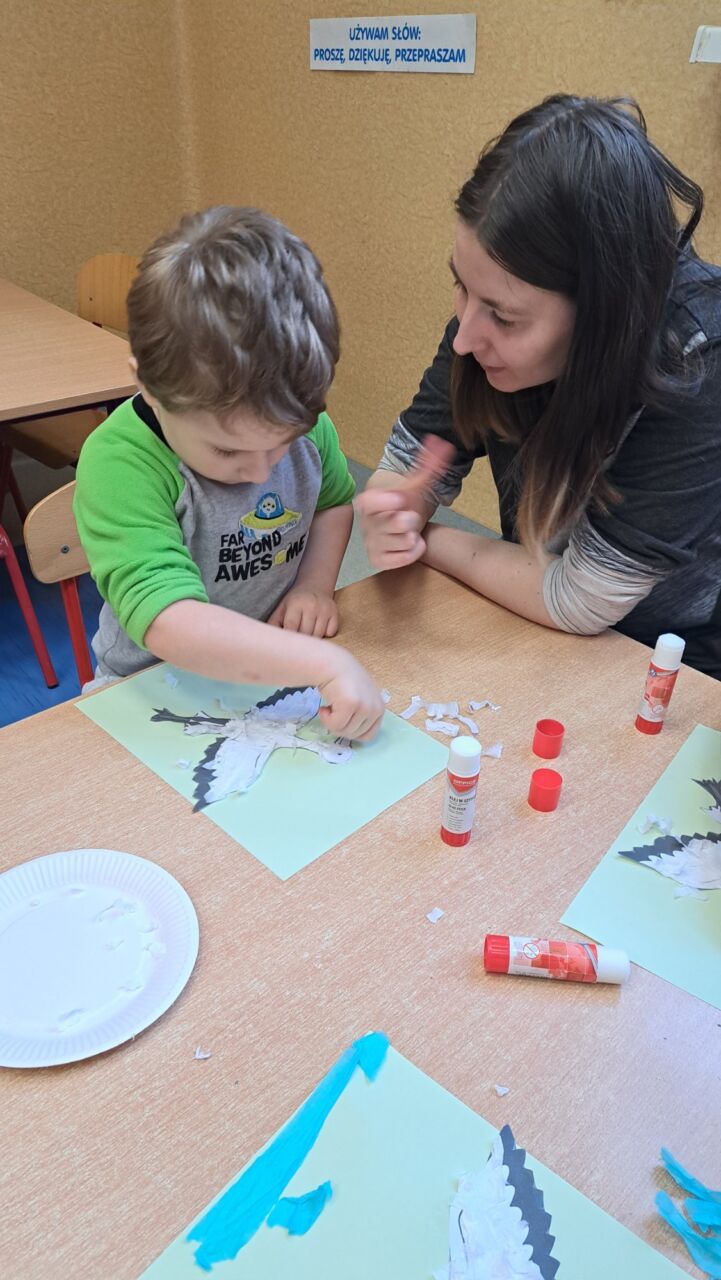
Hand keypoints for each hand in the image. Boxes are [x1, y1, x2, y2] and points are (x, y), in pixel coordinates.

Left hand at [267, 587, 338, 637]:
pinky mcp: (335, 613)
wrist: (315, 586)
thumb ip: (274, 623)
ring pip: (318, 635)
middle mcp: (311, 606)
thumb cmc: (295, 601)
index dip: (289, 639)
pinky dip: (325, 634)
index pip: (291, 628)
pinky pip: (331, 632)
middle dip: (300, 639)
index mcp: (295, 605)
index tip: (287, 646)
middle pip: (306, 634)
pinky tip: (319, 627)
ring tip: (307, 631)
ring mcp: (325, 609)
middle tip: (297, 639)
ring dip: (312, 638)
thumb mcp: (281, 609)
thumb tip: (268, 641)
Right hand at [317, 649, 384, 741]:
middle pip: (355, 735)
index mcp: (379, 709)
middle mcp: (376, 708)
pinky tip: (324, 707)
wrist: (332, 665)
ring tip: (330, 707)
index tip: (342, 720)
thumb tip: (353, 735)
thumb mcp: (360, 700)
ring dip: (331, 722)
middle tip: (333, 712)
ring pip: (345, 731)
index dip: (352, 732)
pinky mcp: (352, 704)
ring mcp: (365, 706)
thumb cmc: (343, 682)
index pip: (369, 736)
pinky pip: (336, 725)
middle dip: (340, 727)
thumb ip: (361, 716)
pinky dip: (326, 719)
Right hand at [354, 435, 454, 570]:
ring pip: (400, 543)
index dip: (384, 500)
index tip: (401, 498)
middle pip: (391, 524)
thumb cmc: (403, 503)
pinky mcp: (378, 560)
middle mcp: (367, 523)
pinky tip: (411, 545)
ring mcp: (371, 543)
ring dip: (412, 537)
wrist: (394, 522)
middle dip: (408, 521)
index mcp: (370, 502)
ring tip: (410, 531)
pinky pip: (401, 560)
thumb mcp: (415, 484)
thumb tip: (444, 444)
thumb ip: (429, 464)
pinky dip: (412, 553)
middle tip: (411, 518)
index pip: (369, 501)